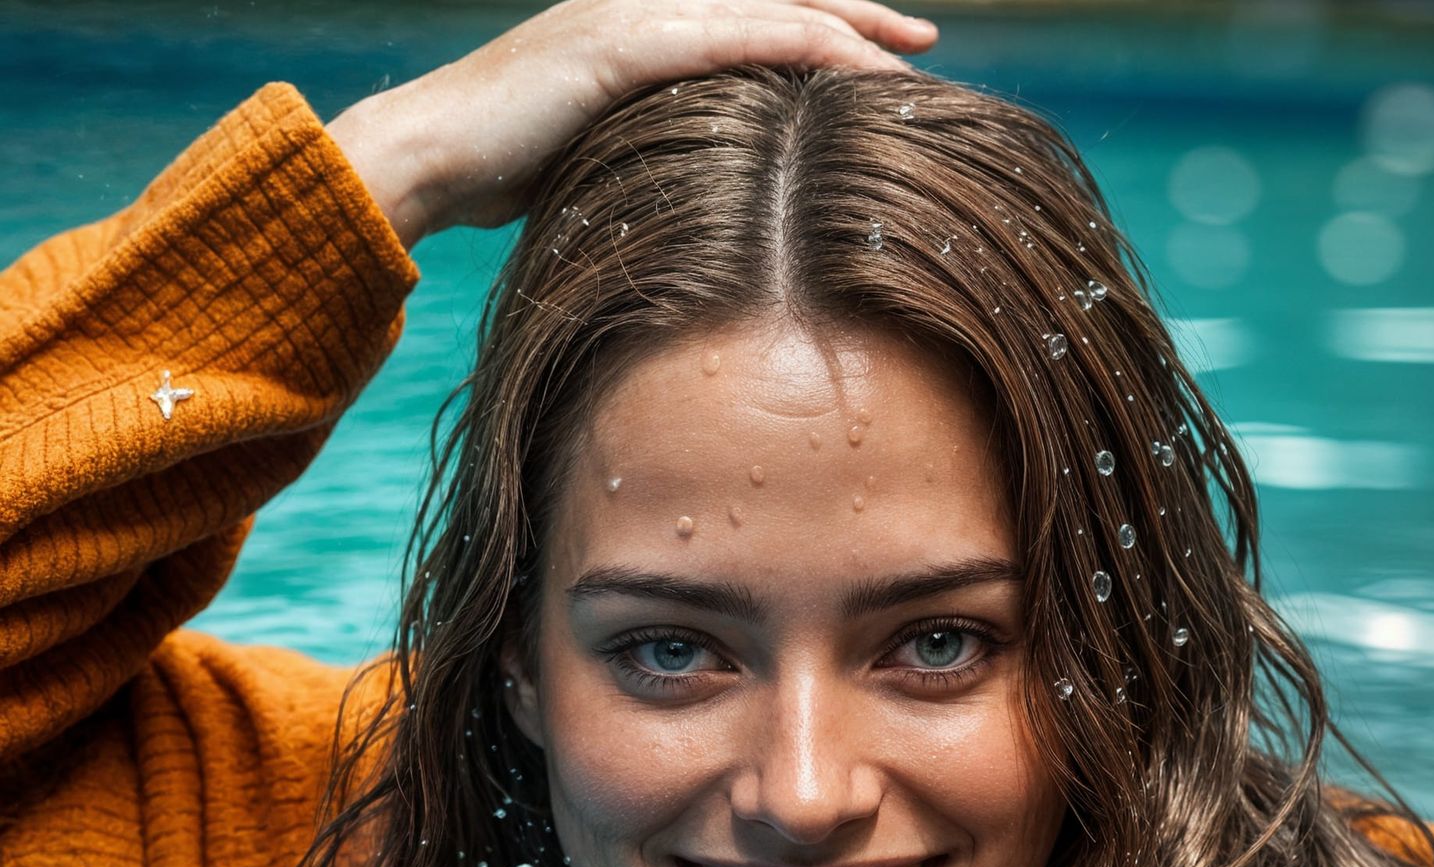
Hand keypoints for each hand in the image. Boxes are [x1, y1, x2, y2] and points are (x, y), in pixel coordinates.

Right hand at [326, 0, 936, 247]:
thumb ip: (648, 154)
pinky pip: (733, 37)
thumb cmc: (502, 172)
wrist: (429, 155)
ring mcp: (635, 16)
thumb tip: (692, 199)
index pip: (752, 20)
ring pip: (766, 9)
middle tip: (923, 40)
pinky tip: (847, 62)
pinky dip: (796, 45)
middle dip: (855, 17)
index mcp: (645, 31)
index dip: (821, 31)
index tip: (880, 61)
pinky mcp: (623, 44)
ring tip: (910, 55)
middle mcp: (647, 5)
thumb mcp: (595, 157)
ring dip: (844, 29)